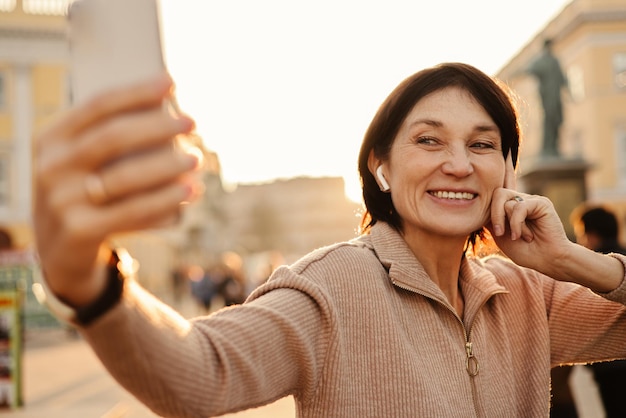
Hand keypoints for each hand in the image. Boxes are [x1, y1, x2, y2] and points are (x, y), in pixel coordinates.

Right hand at [34, 74, 202, 306]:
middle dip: (157, 127)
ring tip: (196, 158)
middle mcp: (51, 166)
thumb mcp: (83, 162)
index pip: (97, 106)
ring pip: (124, 177)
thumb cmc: (86, 193)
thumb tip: (168, 110)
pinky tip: (189, 192)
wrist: (60, 249)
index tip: (171, 83)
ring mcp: (62, 200)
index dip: (137, 92)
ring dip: (166, 166)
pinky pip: (131, 212)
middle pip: (112, 137)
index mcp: (53, 138)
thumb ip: (112, 138)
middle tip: (192, 122)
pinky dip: (164, 200)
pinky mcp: (79, 231)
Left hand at [487, 152, 571, 273]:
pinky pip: (518, 207)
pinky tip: (523, 235)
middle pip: (495, 193)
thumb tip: (484, 203)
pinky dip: (516, 224)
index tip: (504, 149)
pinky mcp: (540, 202)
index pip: (504, 182)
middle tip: (499, 232)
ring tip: (517, 235)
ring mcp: (531, 199)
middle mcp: (520, 198)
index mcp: (510, 205)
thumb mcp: (500, 233)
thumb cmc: (524, 250)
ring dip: (506, 223)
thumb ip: (492, 217)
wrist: (546, 260)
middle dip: (493, 215)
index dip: (504, 166)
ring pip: (504, 200)